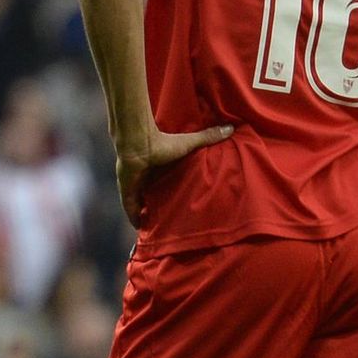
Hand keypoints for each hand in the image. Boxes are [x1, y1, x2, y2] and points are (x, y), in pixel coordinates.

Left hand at [116, 123, 232, 227]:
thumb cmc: (162, 143)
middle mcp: (145, 177)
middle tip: (168, 218)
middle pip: (152, 195)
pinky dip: (134, 218)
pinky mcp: (127, 192)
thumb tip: (230, 128)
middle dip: (159, 205)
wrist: (139, 145)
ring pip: (141, 204)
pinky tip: (141, 229)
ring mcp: (134, 185)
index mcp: (158, 167)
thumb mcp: (189, 144)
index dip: (169, 191)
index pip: (164, 182)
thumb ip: (207, 137)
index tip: (178, 201)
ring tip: (158, 227)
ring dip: (147, 213)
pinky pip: (130, 209)